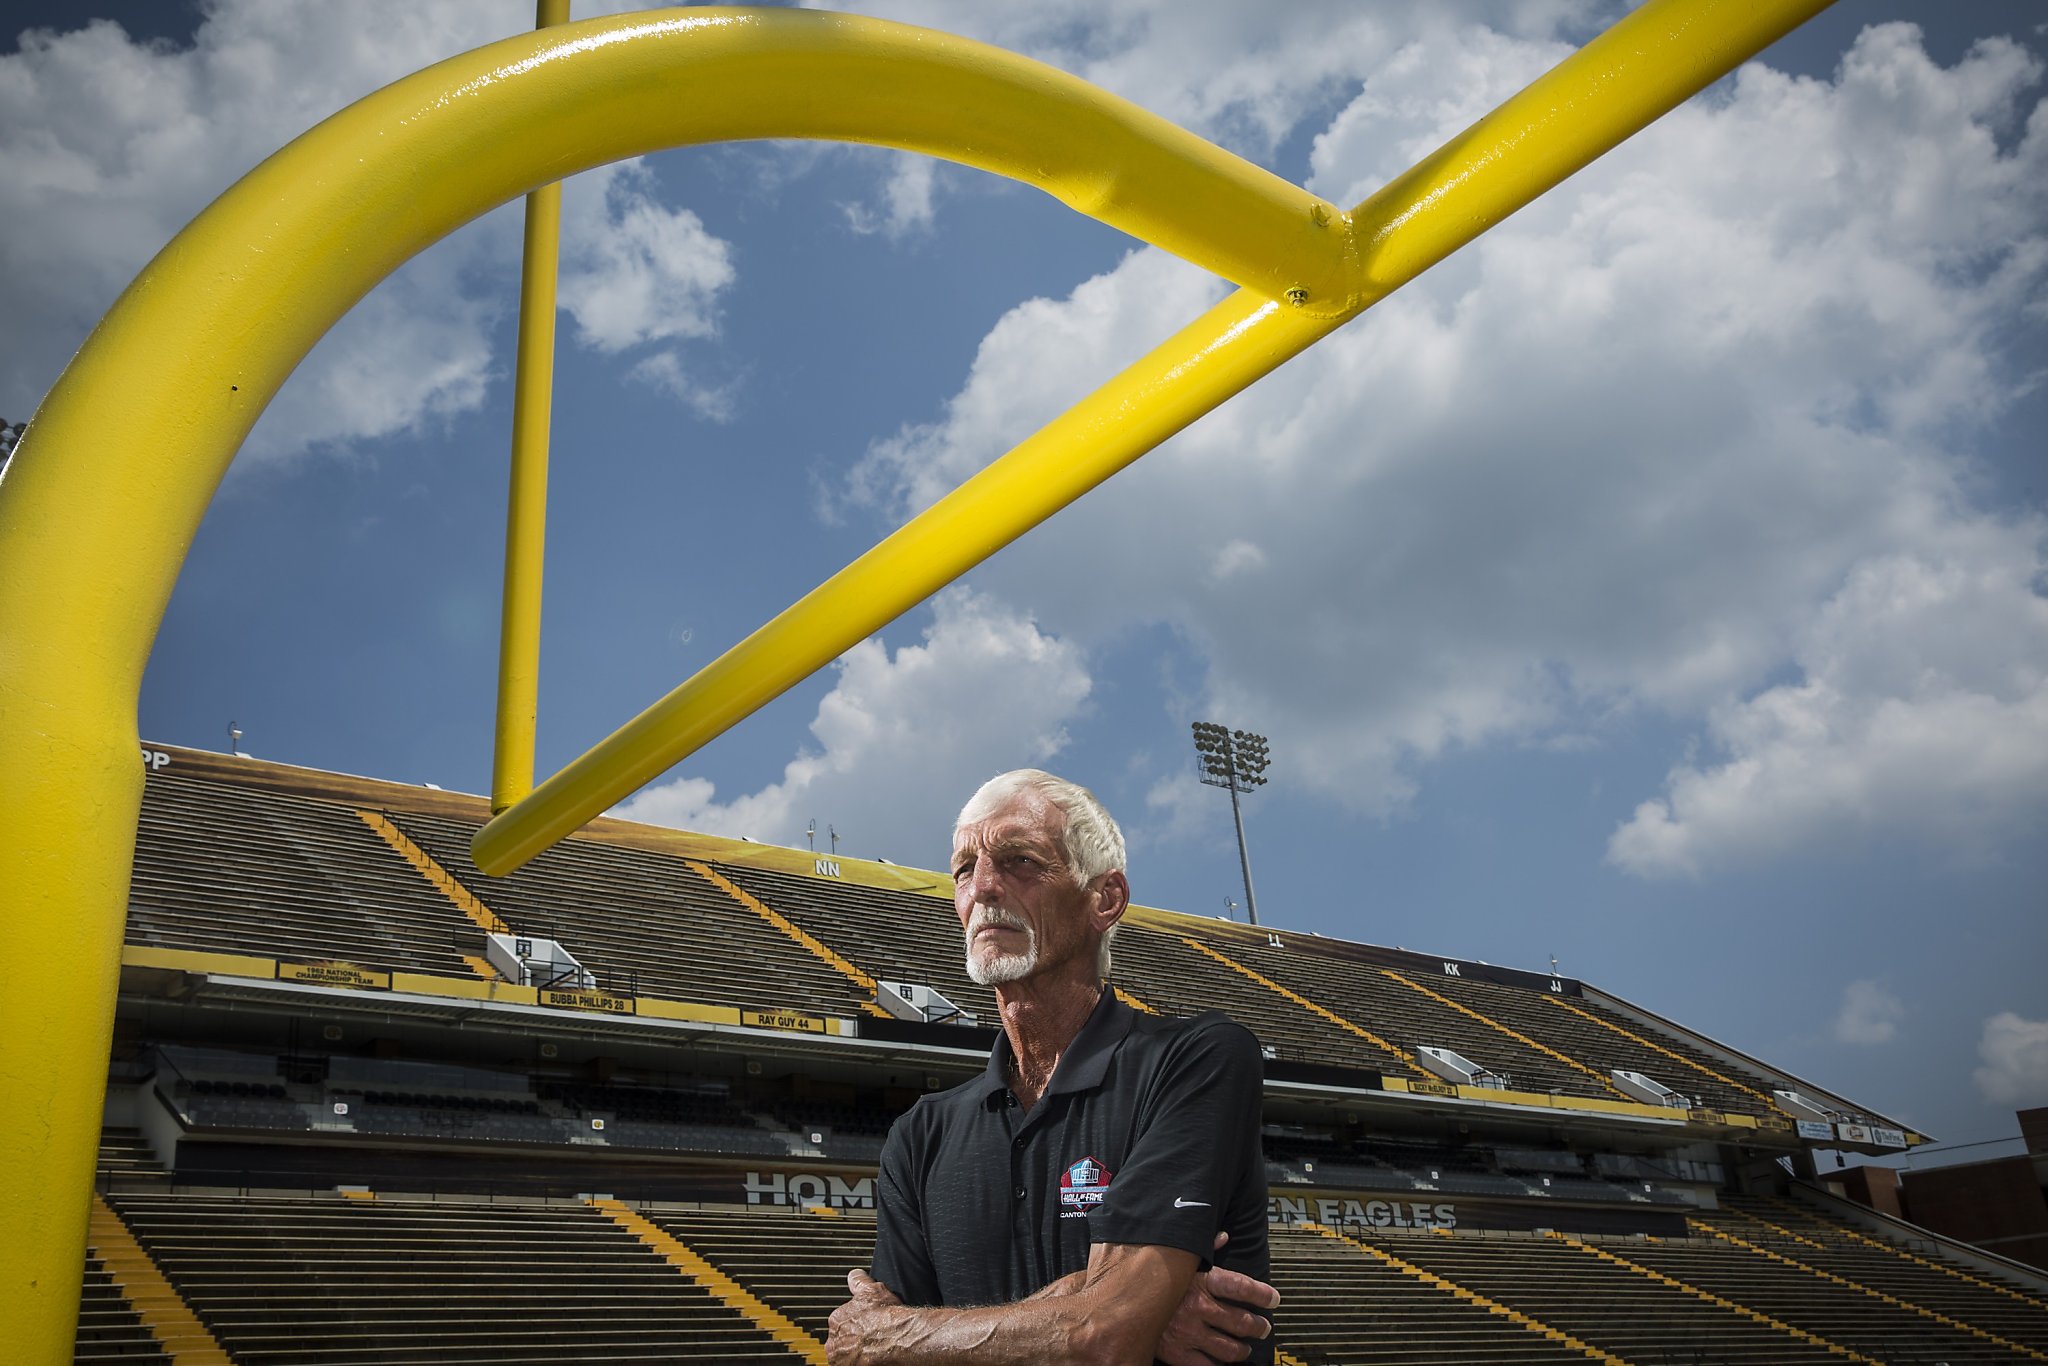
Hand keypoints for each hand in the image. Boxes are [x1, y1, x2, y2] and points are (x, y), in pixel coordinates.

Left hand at [827, 1267, 904, 1365]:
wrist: (899, 1340)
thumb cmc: (886, 1318)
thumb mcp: (873, 1290)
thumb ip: (859, 1282)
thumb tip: (854, 1275)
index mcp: (836, 1320)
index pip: (840, 1322)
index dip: (855, 1324)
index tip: (865, 1325)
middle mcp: (834, 1342)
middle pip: (841, 1341)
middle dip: (853, 1340)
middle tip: (870, 1338)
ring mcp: (841, 1361)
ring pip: (845, 1357)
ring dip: (854, 1354)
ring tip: (872, 1350)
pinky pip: (852, 1365)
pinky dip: (860, 1363)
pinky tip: (873, 1359)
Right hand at [1155, 1233, 1279, 1364]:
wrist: (1116, 1305)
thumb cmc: (1148, 1277)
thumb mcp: (1176, 1258)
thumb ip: (1201, 1248)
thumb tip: (1222, 1235)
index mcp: (1200, 1280)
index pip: (1242, 1287)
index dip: (1263, 1294)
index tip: (1274, 1299)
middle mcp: (1199, 1307)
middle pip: (1242, 1321)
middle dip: (1258, 1326)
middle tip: (1263, 1327)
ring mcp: (1190, 1334)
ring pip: (1230, 1348)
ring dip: (1243, 1349)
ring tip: (1246, 1347)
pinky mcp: (1178, 1354)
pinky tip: (1223, 1362)